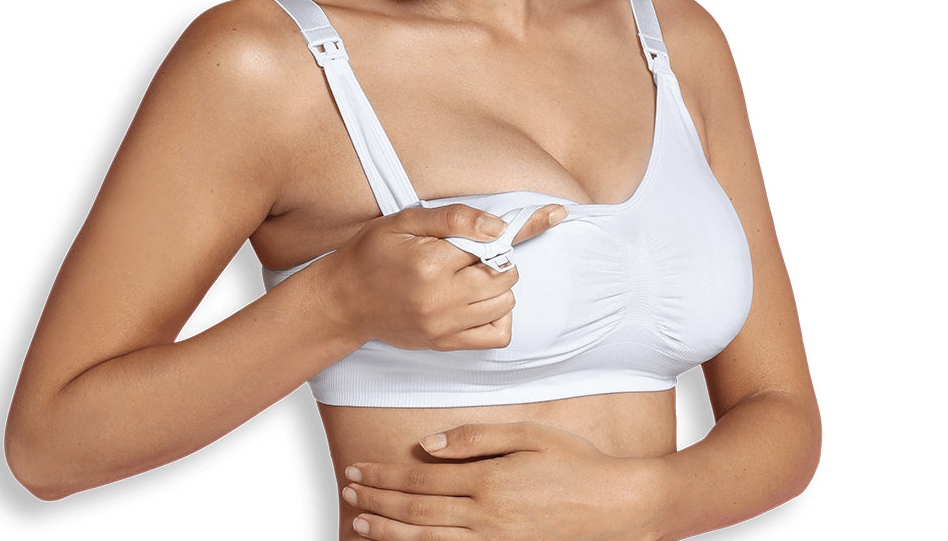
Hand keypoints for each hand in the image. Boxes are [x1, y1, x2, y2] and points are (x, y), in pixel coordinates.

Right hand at [330, 203, 565, 351]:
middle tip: (475, 251)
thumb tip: (498, 227)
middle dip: (500, 258)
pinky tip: (480, 300)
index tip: (556, 212)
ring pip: (505, 304)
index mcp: (432, 262)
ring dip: (500, 285)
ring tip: (472, 273)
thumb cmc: (373, 253)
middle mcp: (441, 298)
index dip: (525, 226)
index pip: (494, 244)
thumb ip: (454, 219)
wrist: (343, 300)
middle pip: (506, 276)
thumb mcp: (405, 221)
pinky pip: (496, 335)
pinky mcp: (445, 344)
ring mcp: (444, 326)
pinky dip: (499, 316)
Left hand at [342, 422, 664, 540]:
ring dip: (390, 533)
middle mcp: (486, 517)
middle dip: (377, 503)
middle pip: (417, 512)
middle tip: (348, 493)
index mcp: (488, 480)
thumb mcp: (528, 434)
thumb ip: (476, 436)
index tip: (359, 471)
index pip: (421, 480)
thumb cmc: (576, 462)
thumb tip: (429, 444)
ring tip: (360, 524)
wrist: (618, 506)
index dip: (386, 477)